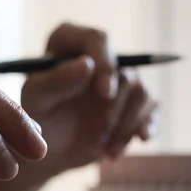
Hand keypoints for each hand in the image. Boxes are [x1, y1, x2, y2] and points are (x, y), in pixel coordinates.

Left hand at [22, 22, 158, 168]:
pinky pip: (153, 109)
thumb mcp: (37, 100)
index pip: (98, 40)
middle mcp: (100, 55)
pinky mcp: (134, 102)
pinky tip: (140, 140)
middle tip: (98, 136)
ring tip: (107, 151)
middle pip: (126, 72)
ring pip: (142, 93)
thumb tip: (87, 64)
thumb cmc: (38, 117)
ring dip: (127, 126)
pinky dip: (147, 127)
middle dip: (114, 110)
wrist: (52, 148)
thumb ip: (56, 81)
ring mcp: (120, 78)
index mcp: (71, 42)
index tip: (105, 93)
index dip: (106, 64)